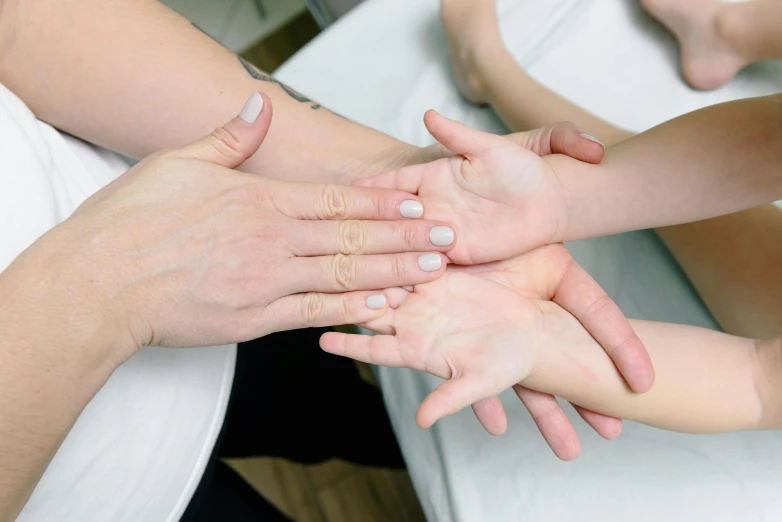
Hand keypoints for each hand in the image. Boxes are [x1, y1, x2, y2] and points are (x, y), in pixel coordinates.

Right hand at [20, 92, 456, 359]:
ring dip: (392, 272)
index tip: (418, 202)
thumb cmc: (133, 221)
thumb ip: (231, 135)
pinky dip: (351, 309)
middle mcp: (271, 241)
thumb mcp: (180, 162)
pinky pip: (313, 313)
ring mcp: (265, 283)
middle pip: (352, 237)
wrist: (100, 283)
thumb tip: (261, 104)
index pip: (336, 199)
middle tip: (447, 238)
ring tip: (431, 271)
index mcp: (259, 200)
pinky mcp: (253, 321)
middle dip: (405, 237)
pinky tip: (382, 306)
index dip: (382, 201)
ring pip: (343, 275)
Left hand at [321, 244, 653, 459]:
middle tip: (322, 283)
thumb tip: (422, 421)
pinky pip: (411, 257)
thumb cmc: (510, 363)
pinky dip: (396, 249)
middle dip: (348, 297)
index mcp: (416, 350)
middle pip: (370, 309)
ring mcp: (423, 296)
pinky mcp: (439, 273)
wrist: (536, 334)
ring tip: (338, 254)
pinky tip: (377, 234)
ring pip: (385, 279)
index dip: (350, 344)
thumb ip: (450, 399)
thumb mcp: (481, 383)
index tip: (322, 341)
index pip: (374, 348)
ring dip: (367, 268)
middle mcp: (412, 322)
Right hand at [356, 111, 601, 264]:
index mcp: (434, 177)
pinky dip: (408, 269)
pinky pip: (426, 263)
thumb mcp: (491, 148)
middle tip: (338, 234)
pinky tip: (386, 278)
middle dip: (368, 224)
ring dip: (384, 250)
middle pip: (391, 216)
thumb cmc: (522, 170)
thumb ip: (458, 136)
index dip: (370, 189)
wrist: (548, 202)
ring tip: (353, 261)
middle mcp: (433, 206)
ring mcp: (442, 232)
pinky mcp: (456, 255)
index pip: (393, 183)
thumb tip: (428, 114)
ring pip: (404, 242)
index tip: (344, 194)